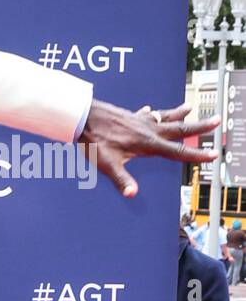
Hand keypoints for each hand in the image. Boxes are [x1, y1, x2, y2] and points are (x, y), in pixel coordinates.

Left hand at [80, 99, 219, 197]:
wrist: (81, 118)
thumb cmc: (94, 142)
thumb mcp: (107, 164)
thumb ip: (121, 179)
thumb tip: (132, 193)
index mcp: (147, 143)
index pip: (177, 151)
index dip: (196, 155)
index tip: (213, 155)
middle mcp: (148, 130)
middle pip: (180, 129)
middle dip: (200, 126)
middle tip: (218, 119)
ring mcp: (139, 121)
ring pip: (165, 117)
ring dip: (178, 113)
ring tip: (190, 107)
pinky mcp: (129, 116)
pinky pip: (146, 114)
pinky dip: (153, 112)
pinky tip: (151, 110)